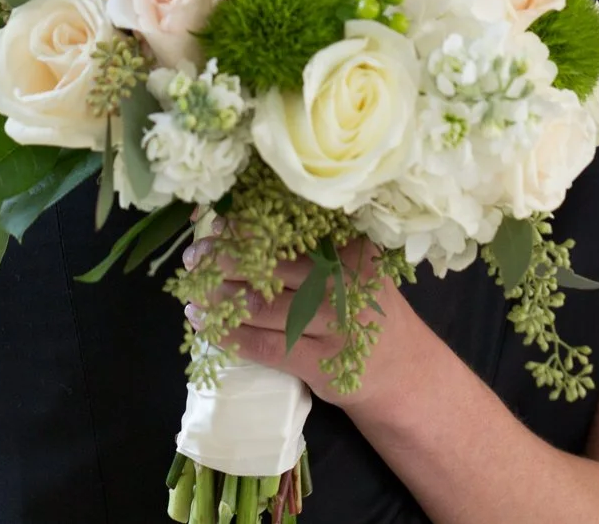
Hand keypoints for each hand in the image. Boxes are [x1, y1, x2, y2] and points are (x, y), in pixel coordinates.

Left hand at [197, 240, 429, 407]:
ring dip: (221, 299)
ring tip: (195, 293)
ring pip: (262, 307)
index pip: (293, 231)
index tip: (218, 223)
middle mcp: (344, 285)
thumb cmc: (367, 313)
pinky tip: (208, 328)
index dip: (250, 226)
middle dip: (226, 260)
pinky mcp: (321, 363)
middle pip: (272, 266)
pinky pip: (266, 346)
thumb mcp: (358, 271)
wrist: (403, 374)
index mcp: (352, 252)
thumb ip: (321, 248)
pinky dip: (232, 336)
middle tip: (196, 257)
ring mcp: (334, 326)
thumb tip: (248, 225)